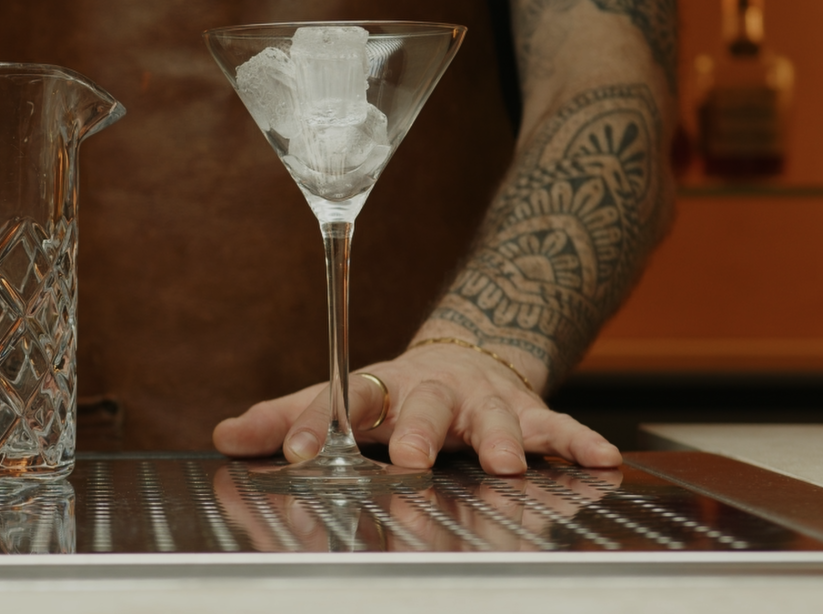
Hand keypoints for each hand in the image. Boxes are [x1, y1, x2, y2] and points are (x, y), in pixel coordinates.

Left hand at [212, 341, 620, 475]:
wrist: (466, 357)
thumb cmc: (394, 393)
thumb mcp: (342, 400)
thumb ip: (286, 418)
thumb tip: (223, 434)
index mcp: (380, 387)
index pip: (343, 400)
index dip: (316, 422)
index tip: (292, 449)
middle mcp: (432, 391)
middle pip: (421, 406)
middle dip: (415, 431)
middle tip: (409, 458)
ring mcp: (483, 400)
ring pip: (493, 416)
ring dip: (500, 439)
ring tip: (505, 464)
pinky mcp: (529, 413)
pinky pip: (557, 426)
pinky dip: (578, 441)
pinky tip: (599, 458)